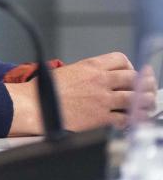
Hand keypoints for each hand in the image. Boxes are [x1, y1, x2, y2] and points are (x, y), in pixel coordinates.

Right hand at [6, 52, 144, 134]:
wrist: (34, 106)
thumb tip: (100, 78)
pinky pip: (127, 118)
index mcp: (90, 66)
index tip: (130, 74)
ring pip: (136, 98)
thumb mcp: (68, 71)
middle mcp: (100, 80)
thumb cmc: (44, 90)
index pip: (121, 59)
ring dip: (144, 102)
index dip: (130, 66)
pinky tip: (131, 119)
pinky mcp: (102, 117)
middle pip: (134, 78)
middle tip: (145, 89)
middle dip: (143, 84)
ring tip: (146, 105)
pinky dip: (132, 119)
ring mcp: (103, 99)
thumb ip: (88, 73)